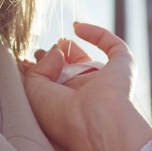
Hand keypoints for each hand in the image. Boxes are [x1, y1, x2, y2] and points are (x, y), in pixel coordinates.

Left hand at [21, 23, 151, 150]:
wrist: (93, 123)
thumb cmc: (61, 115)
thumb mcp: (34, 92)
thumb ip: (38, 68)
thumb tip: (56, 51)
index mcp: (67, 104)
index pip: (55, 83)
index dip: (42, 68)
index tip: (28, 60)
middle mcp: (86, 93)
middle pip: (70, 70)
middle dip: (55, 57)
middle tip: (42, 49)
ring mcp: (105, 80)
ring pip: (89, 59)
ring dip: (72, 47)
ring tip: (59, 41)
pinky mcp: (123, 67)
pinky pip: (115, 46)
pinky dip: (98, 33)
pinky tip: (77, 28)